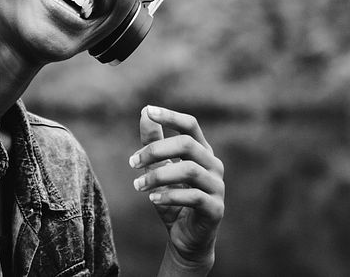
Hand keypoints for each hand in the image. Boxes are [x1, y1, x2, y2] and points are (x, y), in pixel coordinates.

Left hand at [129, 106, 224, 270]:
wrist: (185, 239)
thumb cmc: (173, 199)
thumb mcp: (158, 169)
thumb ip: (153, 142)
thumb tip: (144, 112)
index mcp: (202, 151)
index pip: (190, 125)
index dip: (171, 116)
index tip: (149, 111)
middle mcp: (213, 165)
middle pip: (187, 144)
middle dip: (156, 150)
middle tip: (132, 162)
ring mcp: (217, 187)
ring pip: (189, 170)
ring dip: (158, 175)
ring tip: (138, 185)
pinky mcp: (215, 208)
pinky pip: (194, 196)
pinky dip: (169, 196)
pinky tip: (152, 199)